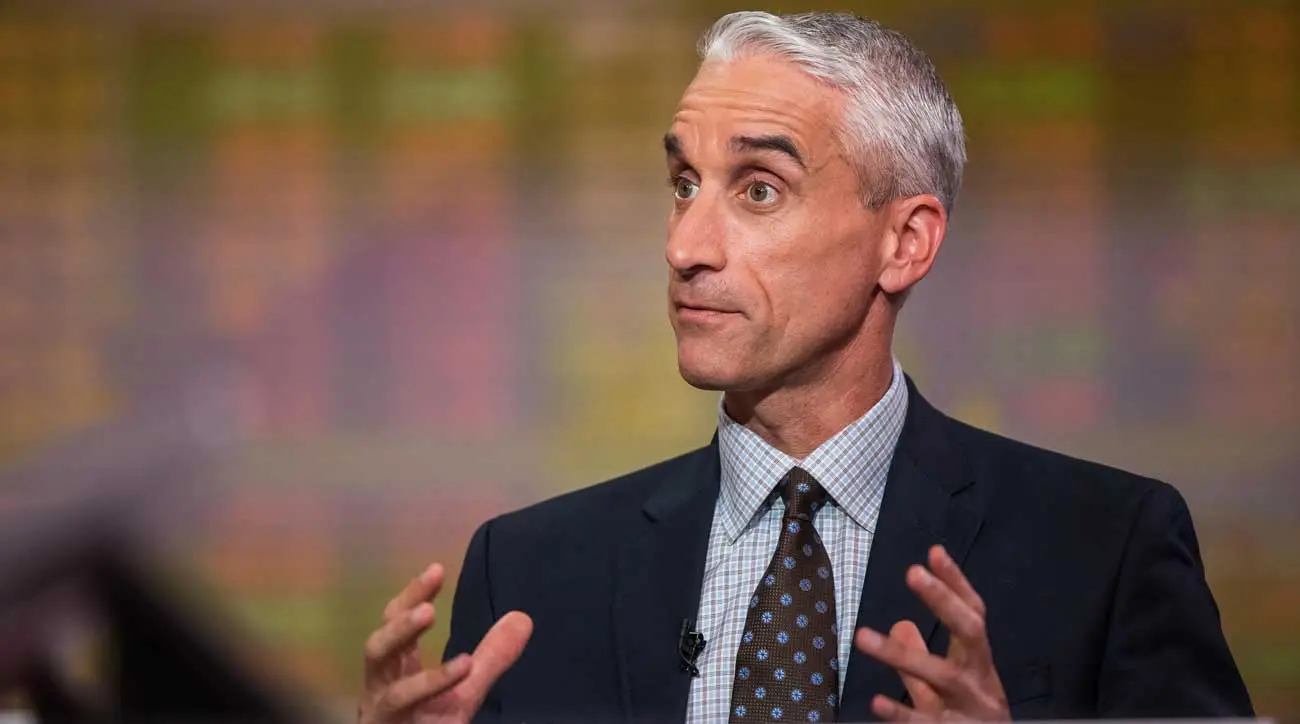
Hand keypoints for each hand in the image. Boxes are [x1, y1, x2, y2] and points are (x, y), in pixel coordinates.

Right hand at [358, 563, 532, 723]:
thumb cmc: (428, 722)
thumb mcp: (466, 688)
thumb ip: (490, 656)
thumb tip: (522, 618)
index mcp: (395, 667)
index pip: (395, 622)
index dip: (412, 596)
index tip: (437, 570)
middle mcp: (381, 688)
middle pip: (380, 649)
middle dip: (401, 626)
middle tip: (427, 608)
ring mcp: (384, 715)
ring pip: (392, 690)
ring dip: (415, 664)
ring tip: (429, 622)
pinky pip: (408, 711)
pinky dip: (434, 689)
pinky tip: (463, 668)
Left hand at [854, 545, 1008, 721]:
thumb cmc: (971, 718)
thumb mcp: (952, 685)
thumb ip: (923, 657)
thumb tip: (900, 623)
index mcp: (979, 663)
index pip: (973, 615)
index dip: (956, 583)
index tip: (934, 552)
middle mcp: (979, 681)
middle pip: (969, 632)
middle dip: (944, 601)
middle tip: (913, 572)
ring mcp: (968, 709)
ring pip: (940, 675)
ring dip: (901, 655)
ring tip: (862, 635)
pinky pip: (925, 722)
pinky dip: (901, 714)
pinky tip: (877, 702)